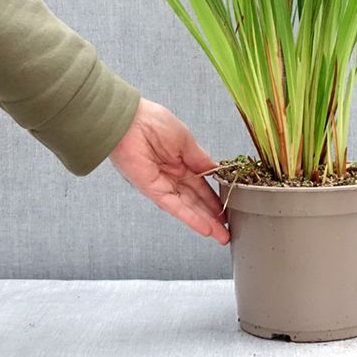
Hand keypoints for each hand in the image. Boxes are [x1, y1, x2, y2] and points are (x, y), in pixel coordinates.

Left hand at [109, 98, 229, 244]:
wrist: (129, 121)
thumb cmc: (152, 122)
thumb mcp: (186, 139)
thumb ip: (200, 159)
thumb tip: (216, 170)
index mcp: (180, 160)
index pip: (201, 184)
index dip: (214, 197)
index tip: (227, 208)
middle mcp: (172, 175)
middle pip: (196, 200)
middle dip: (212, 215)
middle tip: (226, 230)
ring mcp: (162, 184)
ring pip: (187, 207)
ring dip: (204, 222)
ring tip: (220, 235)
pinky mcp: (152, 190)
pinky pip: (174, 206)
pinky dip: (189, 217)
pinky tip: (203, 227)